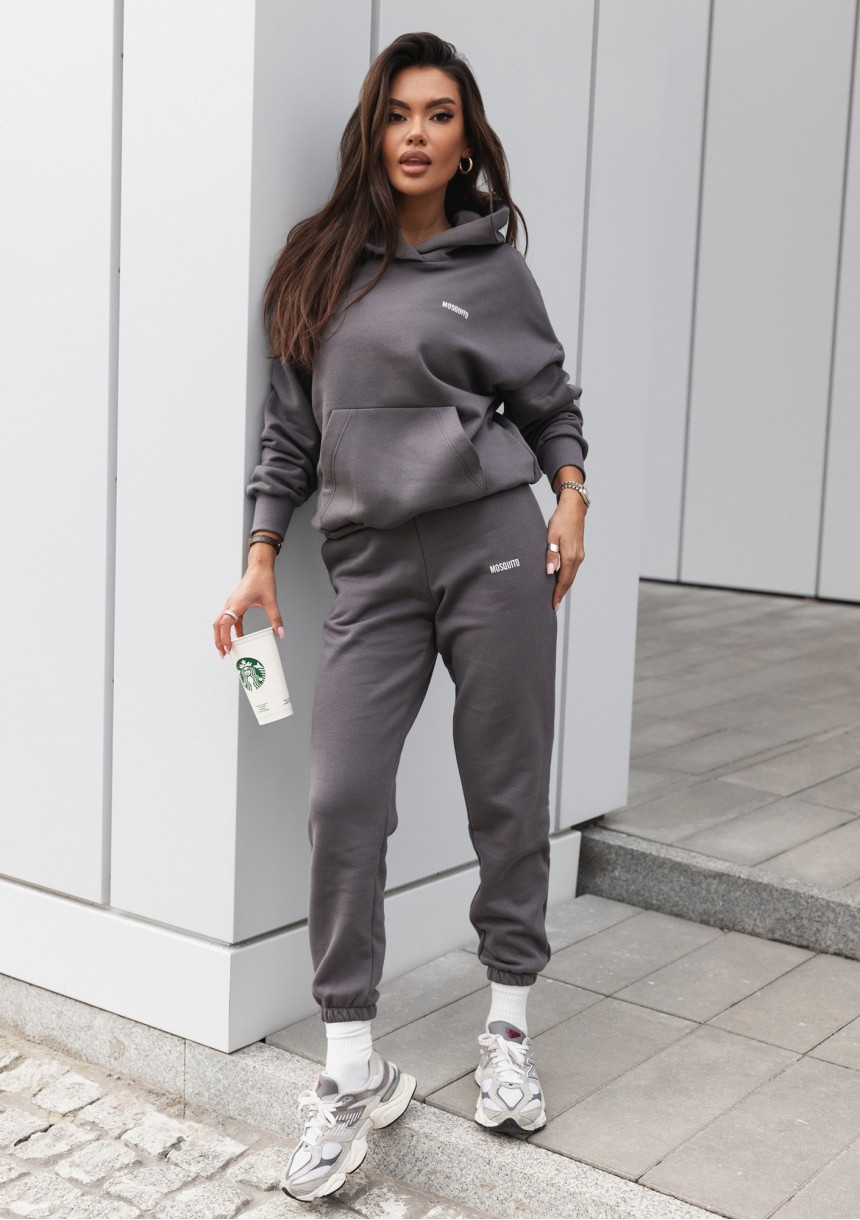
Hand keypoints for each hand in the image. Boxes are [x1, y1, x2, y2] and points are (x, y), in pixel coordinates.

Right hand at [213, 551, 284, 656]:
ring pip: (221, 622)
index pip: (225, 624)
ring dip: (222, 635)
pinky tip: (240, 637)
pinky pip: (230, 619)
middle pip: (217, 625)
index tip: (228, 649)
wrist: (259, 567)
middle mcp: (230, 604)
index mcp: (236, 604)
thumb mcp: (271, 601)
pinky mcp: (236, 603)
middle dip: (218, 640)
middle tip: (223, 654)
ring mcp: (231, 604)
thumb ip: (276, 618)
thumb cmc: (263, 580)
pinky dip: (232, 629)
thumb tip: (281, 633)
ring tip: (228, 649)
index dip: (224, 638)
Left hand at [546, 495, 585, 612]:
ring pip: (571, 576)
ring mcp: (579, 556)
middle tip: (552, 607)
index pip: (563, 581)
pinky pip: (571, 570)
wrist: (573, 508)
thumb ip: (551, 555)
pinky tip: (559, 581)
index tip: (553, 606)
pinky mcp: (578, 552)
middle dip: (560, 594)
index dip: (557, 595)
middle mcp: (577, 558)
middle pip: (568, 581)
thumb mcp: (551, 536)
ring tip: (555, 597)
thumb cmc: (561, 520)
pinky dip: (566, 578)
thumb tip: (550, 572)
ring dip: (563, 587)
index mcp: (570, 556)